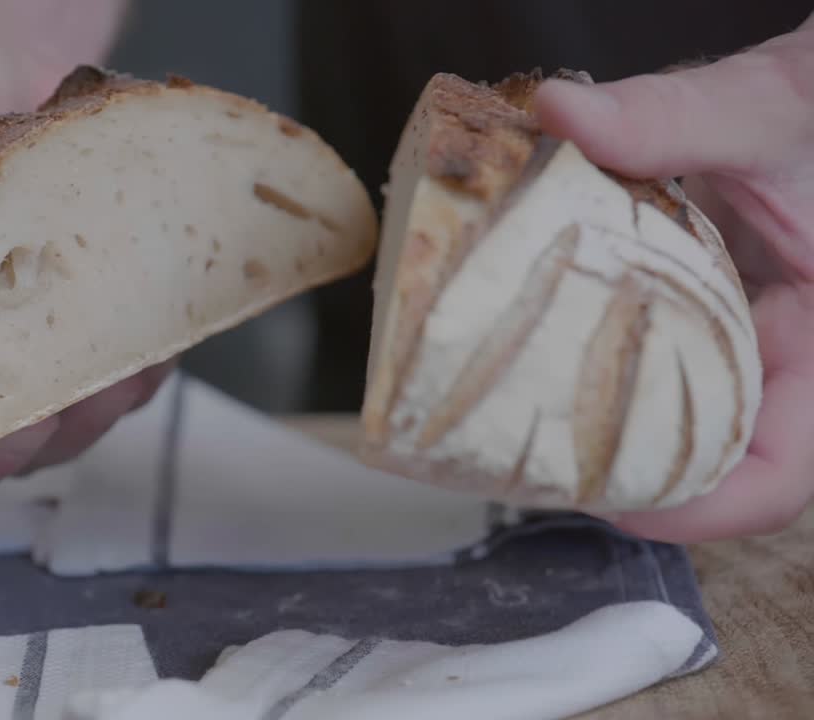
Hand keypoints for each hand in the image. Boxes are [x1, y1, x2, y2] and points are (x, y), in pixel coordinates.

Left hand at [534, 12, 813, 542]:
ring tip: (512, 415)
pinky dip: (594, 359)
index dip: (699, 510)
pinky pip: (647, 359)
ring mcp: (736, 338)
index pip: (777, 475)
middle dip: (623, 476)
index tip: (606, 499)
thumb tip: (561, 114)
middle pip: (706, 463)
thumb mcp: (761, 111)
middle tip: (529, 461)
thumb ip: (672, 116)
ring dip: (600, 424)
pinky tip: (530, 343)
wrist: (813, 94)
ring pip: (669, 415)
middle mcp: (780, 357)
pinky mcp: (697, 310)